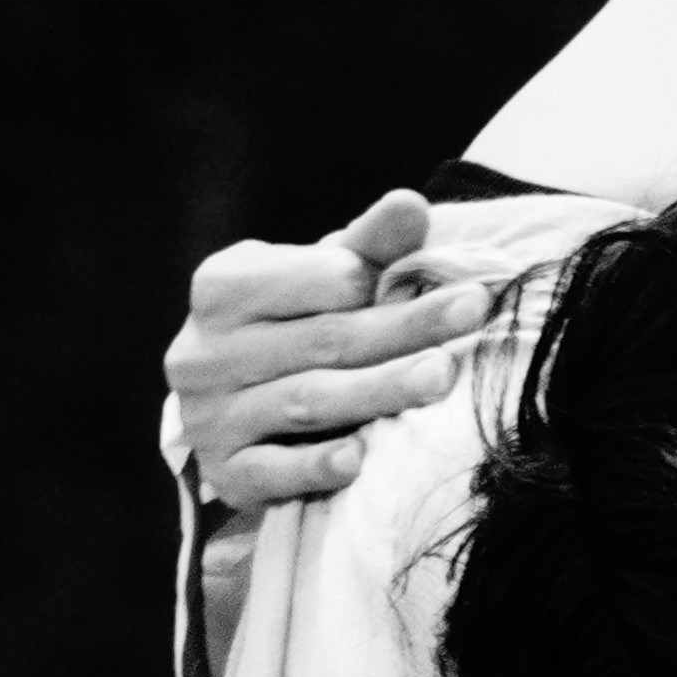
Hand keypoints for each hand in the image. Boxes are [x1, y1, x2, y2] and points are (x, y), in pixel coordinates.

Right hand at [164, 189, 489, 515]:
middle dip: (406, 329)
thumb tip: (411, 204)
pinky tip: (360, 458)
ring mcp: (208, 416)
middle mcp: (204, 351)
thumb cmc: (290, 326)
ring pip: (307, 402)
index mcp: (223, 286)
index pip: (322, 282)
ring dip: (379, 391)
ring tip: (442, 378)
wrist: (230, 404)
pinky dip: (316, 465)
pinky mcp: (222, 472)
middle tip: (472, 319)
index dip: (391, 282)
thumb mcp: (321, 278)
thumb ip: (368, 246)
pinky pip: (271, 471)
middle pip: (325, 340)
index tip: (466, 290)